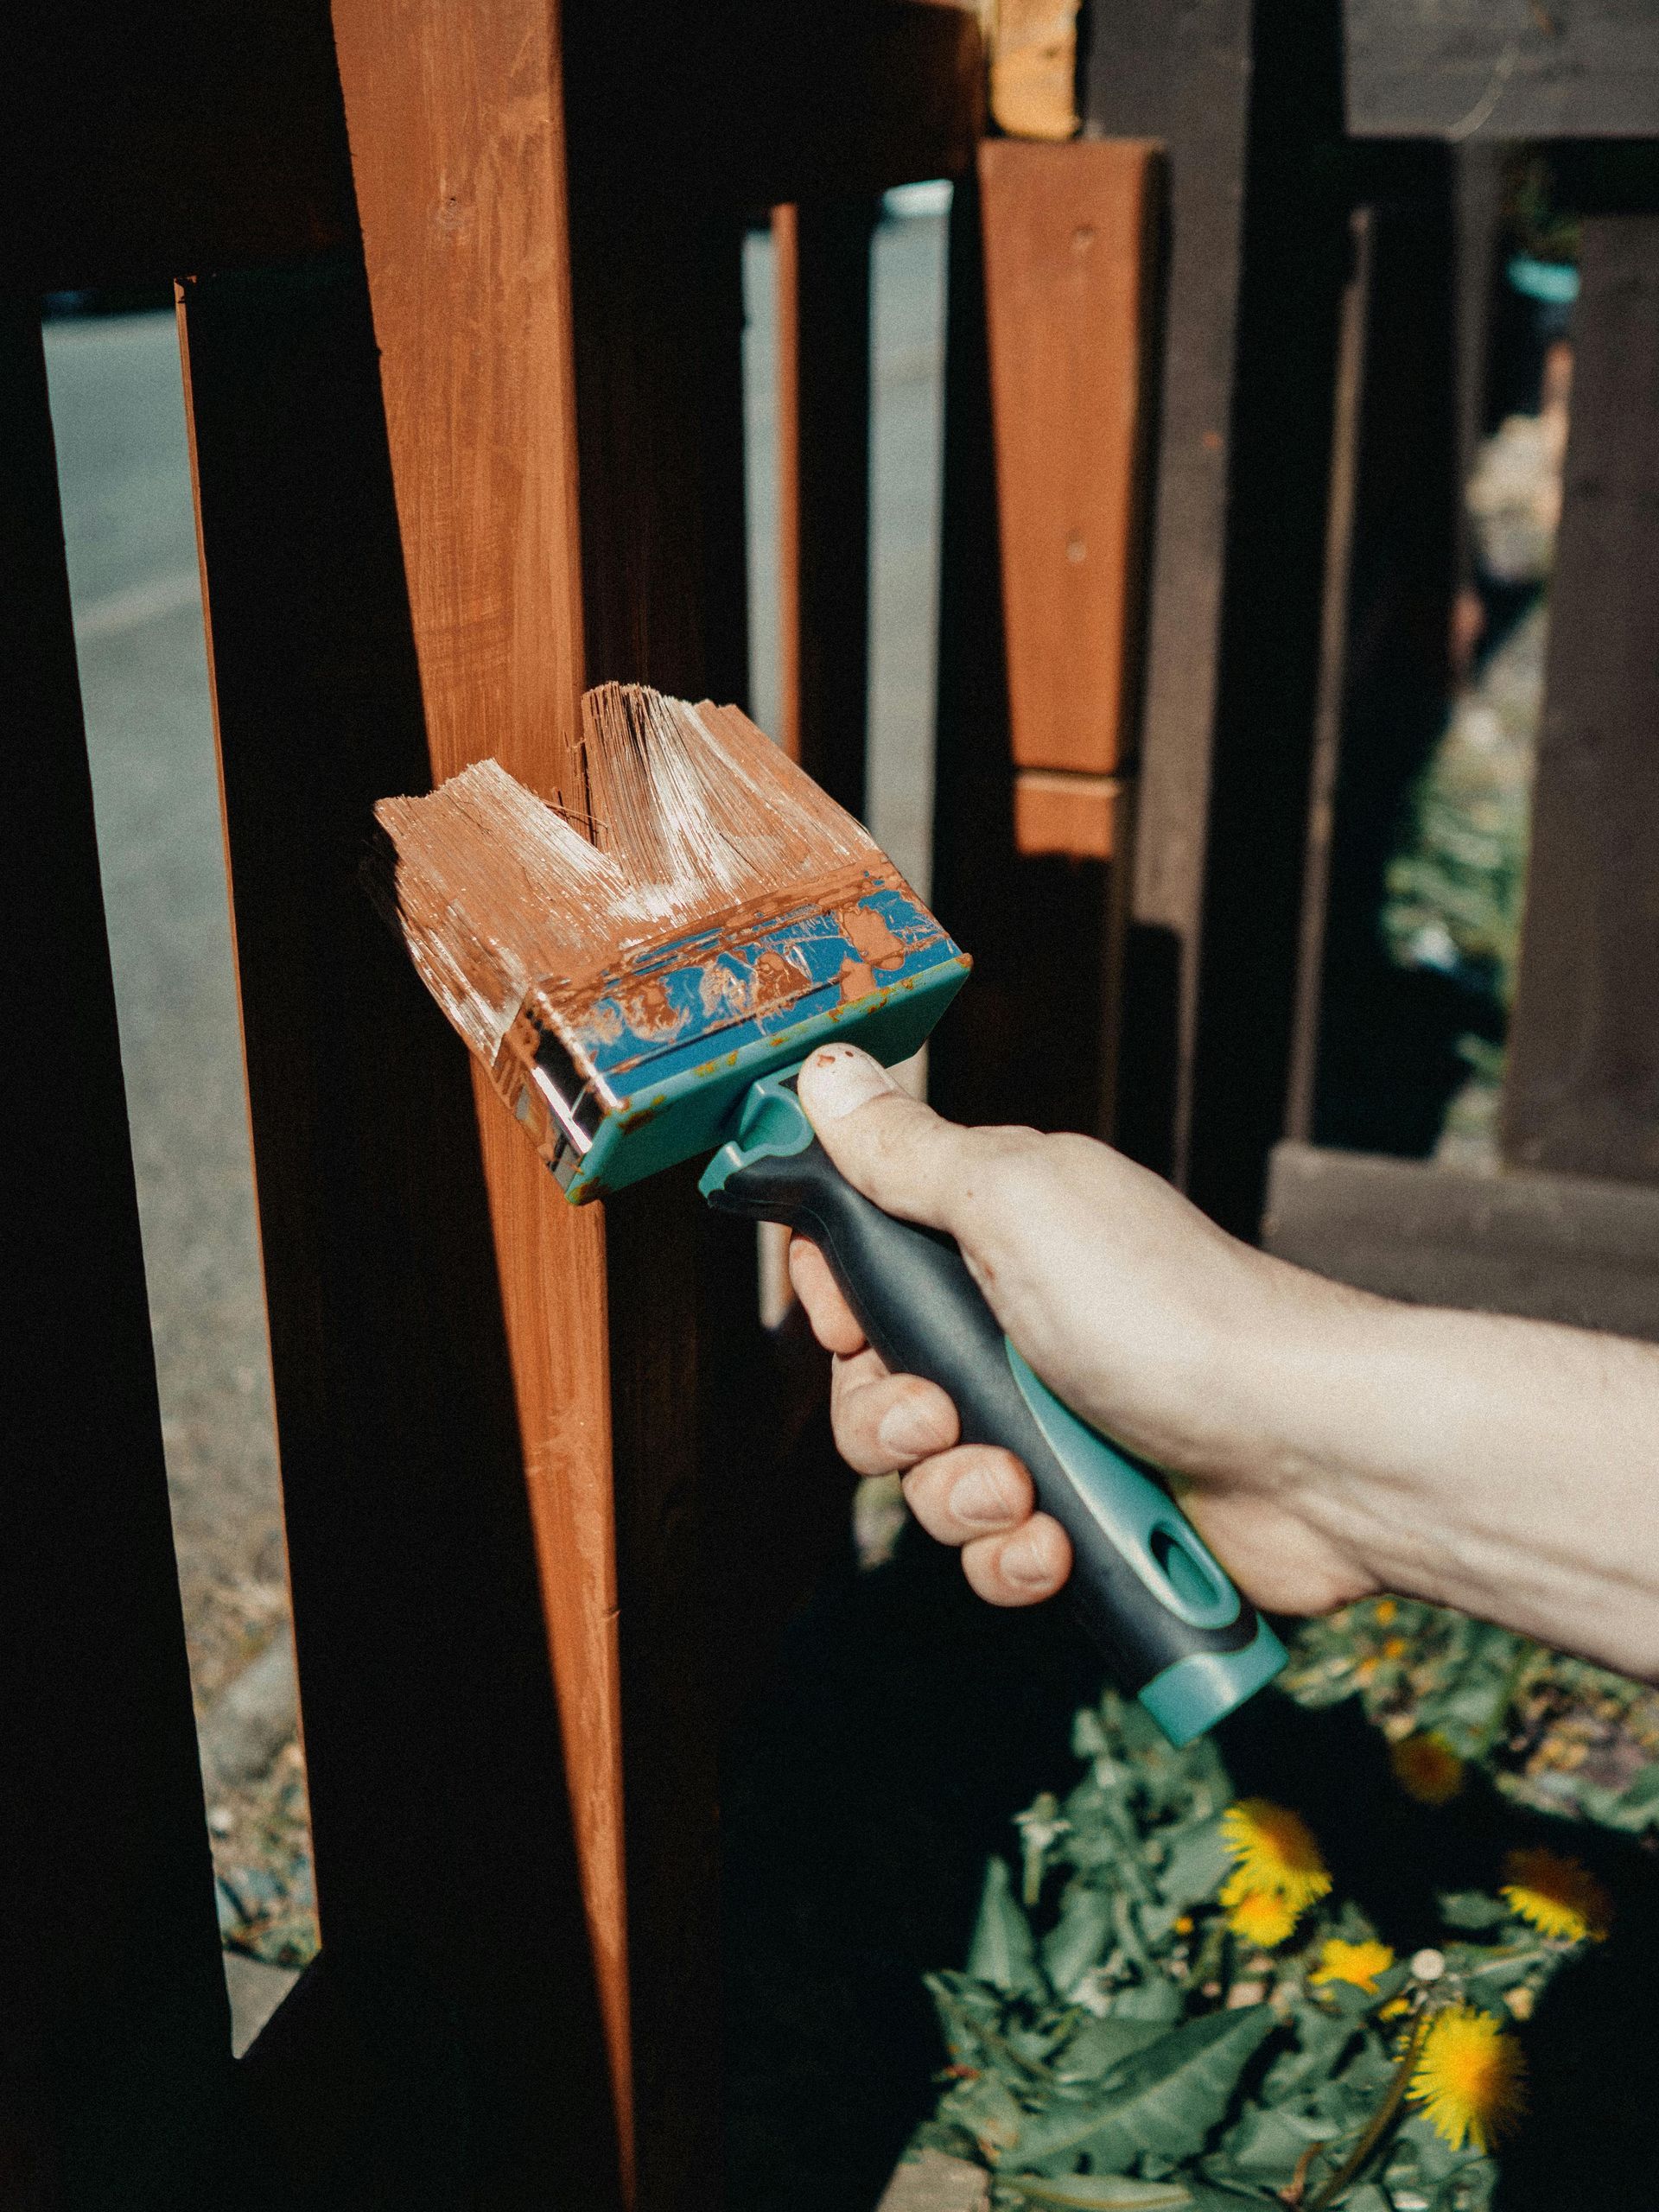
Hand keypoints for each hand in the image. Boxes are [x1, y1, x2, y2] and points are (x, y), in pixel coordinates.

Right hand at [788, 1044, 1378, 1617]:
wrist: (1312, 1447)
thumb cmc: (1174, 1310)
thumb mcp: (1018, 1201)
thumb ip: (908, 1153)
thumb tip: (824, 1072)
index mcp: (996, 1235)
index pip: (862, 1266)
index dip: (834, 1303)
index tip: (849, 1322)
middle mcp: (1017, 1325)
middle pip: (876, 1386)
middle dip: (889, 1420)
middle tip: (942, 1417)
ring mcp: (1053, 1423)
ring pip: (928, 1481)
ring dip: (958, 1499)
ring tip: (1025, 1490)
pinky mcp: (1087, 1511)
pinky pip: (994, 1553)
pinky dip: (1014, 1558)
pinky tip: (1056, 1544)